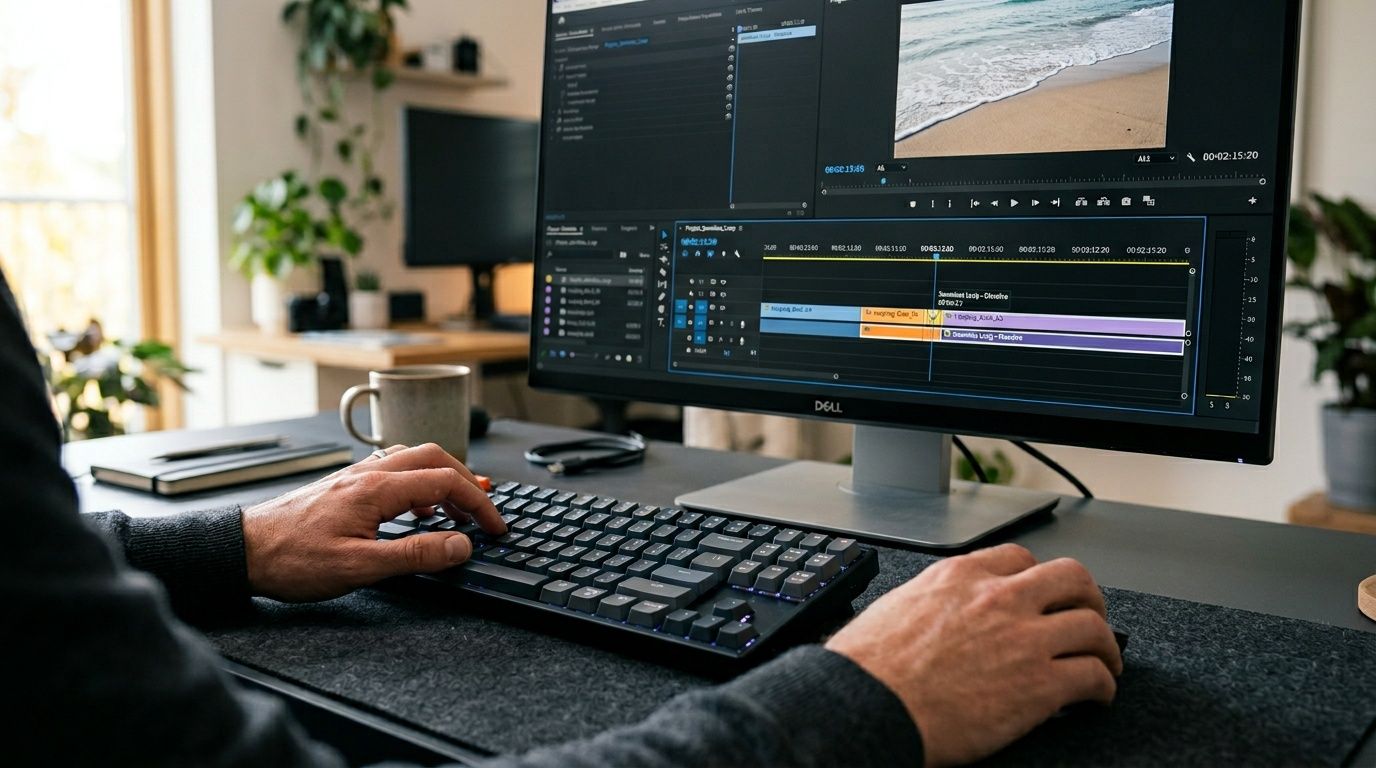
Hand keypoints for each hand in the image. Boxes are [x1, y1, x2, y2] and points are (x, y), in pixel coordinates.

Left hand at [241, 443, 505, 601]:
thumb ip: (415, 553)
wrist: (243, 551)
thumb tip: (460, 546)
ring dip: (442, 480)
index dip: (479, 504)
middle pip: (435, 458)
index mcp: (377, 488)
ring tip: (455, 512)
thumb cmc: (291, 559)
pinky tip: (415, 511)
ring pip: (413, 460)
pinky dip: (417, 485)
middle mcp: (368, 473)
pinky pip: (393, 471)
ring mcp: (355, 477)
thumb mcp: (360, 566)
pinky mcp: (344, 486)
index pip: (446, 481)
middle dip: (467, 482)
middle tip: (483, 512)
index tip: (496, 526)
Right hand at [825, 544, 1121, 767]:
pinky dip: (1103, 686)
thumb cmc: (870, 668)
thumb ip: (931, 602)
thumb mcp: (897, 607)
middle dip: (1088, 598)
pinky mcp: (1040, 684)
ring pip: (1092, 627)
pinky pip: (1092, 676)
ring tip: (1105, 662)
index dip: (1038, 577)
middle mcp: (997, 599)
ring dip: (1105, 646)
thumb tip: (936, 617)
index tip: (1044, 594)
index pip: (1019, 558)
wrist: (869, 705)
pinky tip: (1097, 696)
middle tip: (1088, 617)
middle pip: (1071, 578)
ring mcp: (1023, 639)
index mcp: (959, 577)